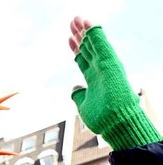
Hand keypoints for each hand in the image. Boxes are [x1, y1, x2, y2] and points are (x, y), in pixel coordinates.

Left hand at [69, 16, 159, 149]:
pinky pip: (101, 44)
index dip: (76, 48)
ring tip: (76, 18)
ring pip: (94, 43)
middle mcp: (101, 70)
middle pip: (88, 48)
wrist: (116, 124)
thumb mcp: (84, 104)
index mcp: (95, 78)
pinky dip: (94, 33)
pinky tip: (87, 23)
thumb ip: (78, 95)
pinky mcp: (111, 64)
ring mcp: (106, 66)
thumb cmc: (103, 119)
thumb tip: (74, 88)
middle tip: (72, 22)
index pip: (84, 59)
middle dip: (79, 35)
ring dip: (85, 30)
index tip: (69, 39)